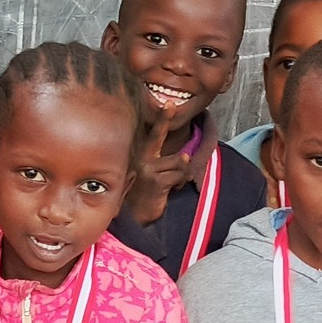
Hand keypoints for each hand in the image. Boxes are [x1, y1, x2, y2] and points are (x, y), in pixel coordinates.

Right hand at [122, 105, 191, 224]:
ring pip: (179, 161)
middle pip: (159, 137)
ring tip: (172, 184)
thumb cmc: (146, 196)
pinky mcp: (155, 180)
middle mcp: (141, 159)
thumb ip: (164, 164)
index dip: (161, 118)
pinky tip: (171, 191)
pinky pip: (179, 175)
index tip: (168, 104)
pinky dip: (180, 183)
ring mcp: (147, 169)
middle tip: (171, 104)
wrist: (135, 218)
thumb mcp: (152, 177)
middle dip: (165, 119)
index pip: (153, 134)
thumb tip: (186, 156)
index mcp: (141, 157)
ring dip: (182, 174)